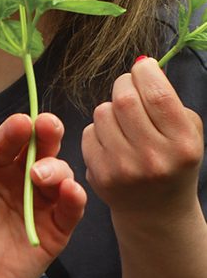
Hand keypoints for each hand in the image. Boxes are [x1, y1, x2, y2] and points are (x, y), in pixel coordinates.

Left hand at [0, 113, 85, 277]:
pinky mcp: (54, 230)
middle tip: (46, 126)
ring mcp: (39, 201)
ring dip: (55, 167)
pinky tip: (70, 190)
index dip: (15, 129)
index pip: (9, 138)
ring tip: (38, 174)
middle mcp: (20, 176)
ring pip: (59, 174)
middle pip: (41, 148)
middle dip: (46, 133)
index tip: (20, 123)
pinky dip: (75, 197)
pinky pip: (71, 210)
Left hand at [82, 56, 203, 223]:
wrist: (157, 212)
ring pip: (103, 111)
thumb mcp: (187, 132)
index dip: (145, 72)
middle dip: (124, 84)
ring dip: (111, 109)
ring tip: (124, 123)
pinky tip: (113, 143)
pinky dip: (99, 130)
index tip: (144, 69)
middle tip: (130, 89)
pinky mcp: (101, 174)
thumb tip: (143, 65)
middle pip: (124, 98)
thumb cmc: (172, 160)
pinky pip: (90, 131)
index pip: (157, 93)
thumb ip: (170, 98)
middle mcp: (154, 158)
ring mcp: (125, 168)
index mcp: (183, 144)